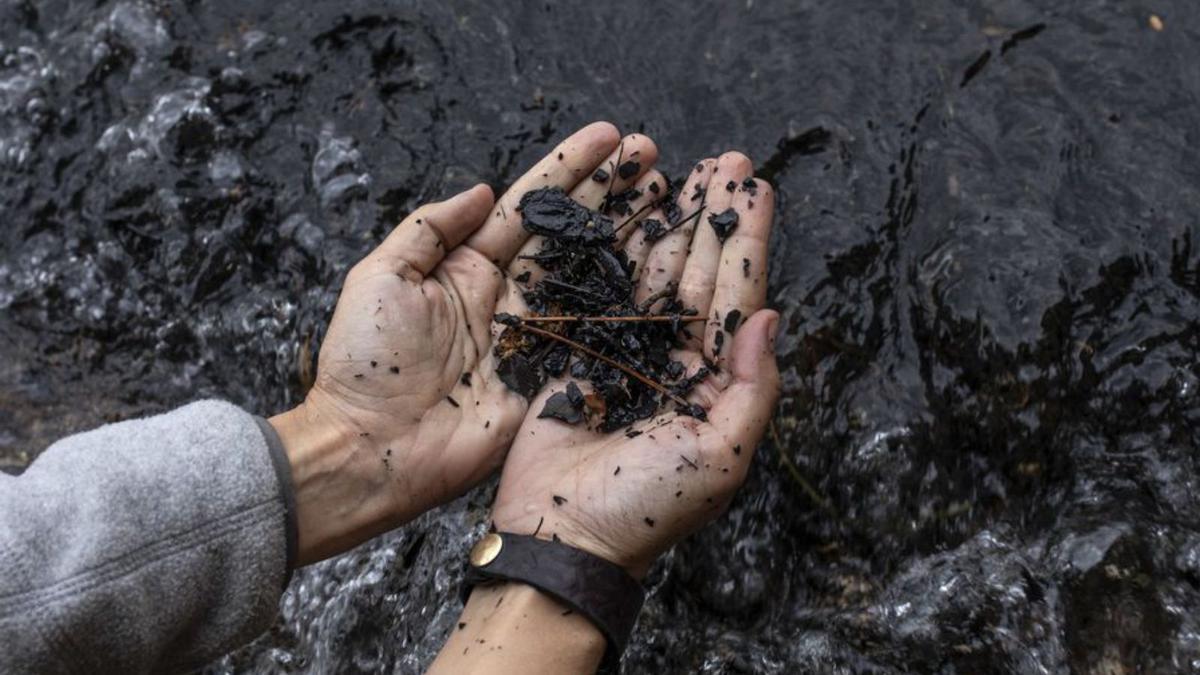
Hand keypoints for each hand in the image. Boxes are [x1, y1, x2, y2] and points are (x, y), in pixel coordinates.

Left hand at [270, 122, 664, 564]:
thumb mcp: (381, 277)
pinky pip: (596, 331)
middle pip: (571, 232)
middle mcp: (509, 295)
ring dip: (631, 233)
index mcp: (467, 267)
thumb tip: (481, 190)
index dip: (569, 169)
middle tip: (653, 156)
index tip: (609, 136)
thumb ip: (430, 228)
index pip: (529, 206)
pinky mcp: (552, 377)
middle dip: (612, 192)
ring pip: (592, 273)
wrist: (373, 449)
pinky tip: (664, 268)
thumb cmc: (366, 364)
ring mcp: (535, 336)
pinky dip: (630, 300)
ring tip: (669, 194)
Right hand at [490, 152, 780, 577]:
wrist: (562, 537)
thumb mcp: (721, 457)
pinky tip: (623, 211)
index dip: (747, 243)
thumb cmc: (646, 509)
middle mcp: (673, 361)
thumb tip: (770, 318)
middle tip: (726, 161)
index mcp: (714, 384)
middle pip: (697, 273)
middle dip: (712, 218)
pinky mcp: (575, 351)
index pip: (738, 298)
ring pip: (649, 272)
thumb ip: (753, 388)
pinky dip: (609, 247)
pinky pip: (598, 287)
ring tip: (681, 170)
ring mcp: (623, 352)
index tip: (758, 190)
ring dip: (666, 222)